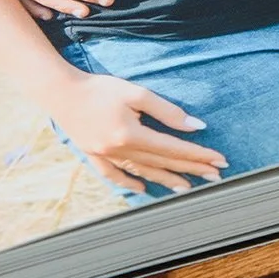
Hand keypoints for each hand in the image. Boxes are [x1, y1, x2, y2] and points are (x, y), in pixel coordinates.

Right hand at [48, 71, 227, 193]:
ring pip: (142, 172)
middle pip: (163, 163)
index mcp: (131, 135)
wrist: (59, 91)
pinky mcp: (94, 156)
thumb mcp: (135, 93)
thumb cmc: (99, 88)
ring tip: (186, 186)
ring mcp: (105, 156)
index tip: (219, 160)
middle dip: (191, 169)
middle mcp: (119, 151)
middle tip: (215, 175)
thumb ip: (166, 111)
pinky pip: (115, 175)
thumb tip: (195, 125)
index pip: (174, 149)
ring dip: (166, 179)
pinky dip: (130, 183)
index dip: (199, 155)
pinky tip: (143, 189)